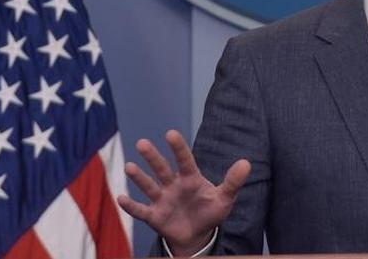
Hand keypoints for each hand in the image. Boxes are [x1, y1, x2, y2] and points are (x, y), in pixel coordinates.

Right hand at [116, 130, 250, 256]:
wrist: (197, 235)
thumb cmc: (210, 212)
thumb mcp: (225, 198)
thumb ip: (233, 182)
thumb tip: (246, 163)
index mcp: (190, 179)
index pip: (184, 161)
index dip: (178, 148)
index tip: (171, 133)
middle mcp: (173, 185)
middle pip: (162, 169)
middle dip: (152, 157)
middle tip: (142, 143)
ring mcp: (162, 200)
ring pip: (149, 186)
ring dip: (139, 178)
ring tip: (129, 167)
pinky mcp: (154, 216)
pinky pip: (141, 210)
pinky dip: (131, 206)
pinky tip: (121, 198)